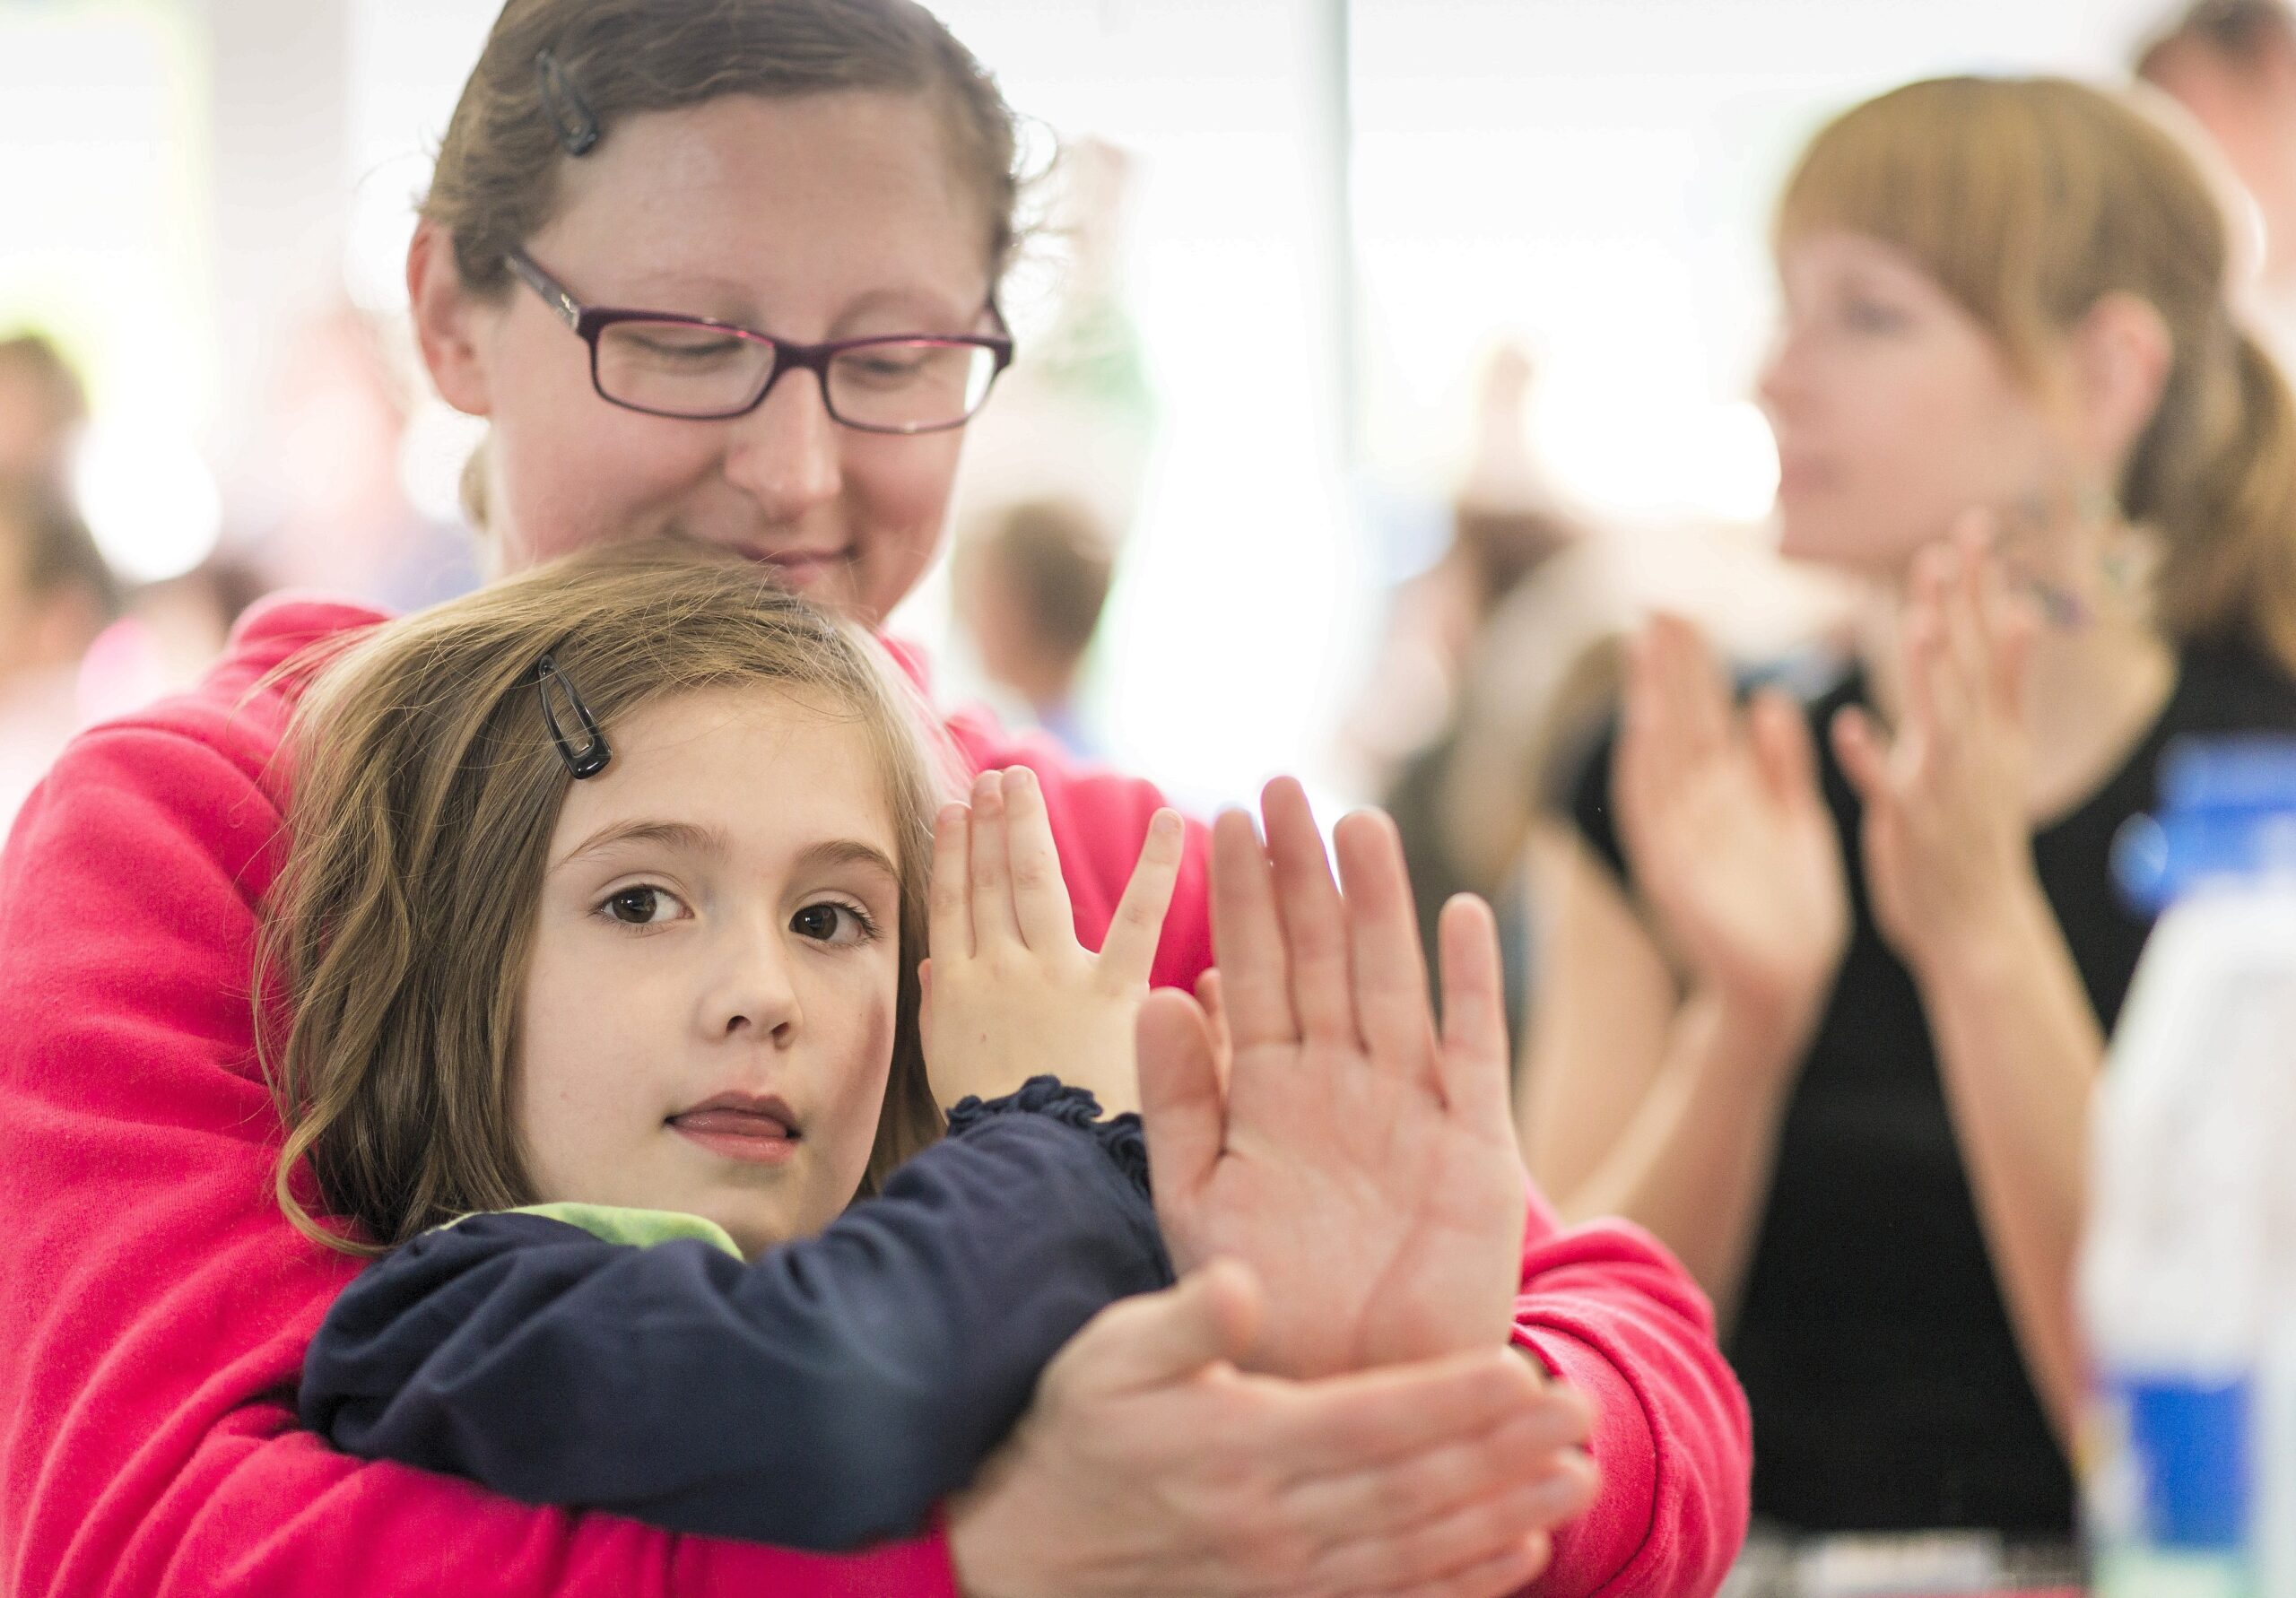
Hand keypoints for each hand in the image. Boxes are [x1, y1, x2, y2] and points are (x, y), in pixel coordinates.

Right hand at [922, 767, 1181, 1115]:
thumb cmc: (994, 1131)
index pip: (950, 907)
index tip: (952, 810)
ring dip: (1026, 826)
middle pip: (989, 883)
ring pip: (1035, 883)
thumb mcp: (945, 1072)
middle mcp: (999, 971)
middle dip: (989, 825)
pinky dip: (1157, 868)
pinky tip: (1171, 821)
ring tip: (1022, 779)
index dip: (951, 855)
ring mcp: (1052, 975)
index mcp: (956, 993)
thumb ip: (940, 1012)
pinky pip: (1138, 920)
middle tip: (993, 778)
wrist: (1032, 1163)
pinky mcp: (1109, 992)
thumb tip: (931, 966)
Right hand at [947, 1260, 1596, 1597]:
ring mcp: (1288, 1573)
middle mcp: (1277, 1519)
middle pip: (1416, 1485)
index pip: (1373, 1419)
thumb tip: (1240, 1283)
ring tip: (1577, 1481)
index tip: (1524, 1371)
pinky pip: (1395, 1597)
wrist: (1033, 1547)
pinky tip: (1521, 1557)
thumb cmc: (1079, 1429)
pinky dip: (1464, 1581)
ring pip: (1421, 1545)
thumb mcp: (1110, 1353)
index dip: (1454, 1399)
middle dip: (1507, 1452)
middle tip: (1582, 1414)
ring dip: (1506, 1514)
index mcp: (1242, 1443)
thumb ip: (1182, 1319)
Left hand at [1138, 778, 1524, 1377]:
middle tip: (1281, 785)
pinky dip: (1469, 987)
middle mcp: (1338, 1084)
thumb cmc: (1266, 1308)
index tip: (1218, 819)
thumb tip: (1158, 993)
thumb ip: (1177, 1100)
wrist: (1348, 1399)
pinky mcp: (1475, 1148)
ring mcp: (1409, 1108)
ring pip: (1392, 983)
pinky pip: (1472, 1051)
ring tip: (1359, 824)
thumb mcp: (1195, 1199)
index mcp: (1266, 1093)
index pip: (1251, 973)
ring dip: (1379, 906)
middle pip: (1322, 957)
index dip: (1239, 900)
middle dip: (1302, 876)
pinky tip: (1461, 914)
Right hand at [1614, 612, 1847, 1048]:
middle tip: (1658, 605)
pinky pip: (1652, 814)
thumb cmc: (1794, 915)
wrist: (1788, 987)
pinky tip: (1645, 728)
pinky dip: (1646, 770)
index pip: (1707, 717)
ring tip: (1646, 647)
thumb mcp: (1798, 827)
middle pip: (1678, 724)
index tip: (1687, 616)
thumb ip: (1782, 768)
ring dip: (1652, 702)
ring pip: (1661, 757)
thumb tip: (1769, 702)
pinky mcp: (1675, 874)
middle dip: (1668, 667)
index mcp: (1730, 795)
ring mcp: (1681, 839)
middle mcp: (1698, 809)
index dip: (1695, 668)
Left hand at [1833, 526, 2042, 979]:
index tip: (1977, 526)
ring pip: (1936, 719)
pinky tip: (1848, 726)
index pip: (1989, 642)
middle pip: (1964, 667)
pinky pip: (1885, 786)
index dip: (1983, 586)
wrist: (1978, 921)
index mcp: (1994, 727)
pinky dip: (1870, 757)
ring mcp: (1944, 784)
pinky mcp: (1908, 822)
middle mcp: (1975, 748)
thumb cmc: (1979, 829)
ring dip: (1928, 672)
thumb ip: (2008, 681)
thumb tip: (2021, 611)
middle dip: (1954, 609)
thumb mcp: (2005, 750)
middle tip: (1942, 549)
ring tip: (1916, 622)